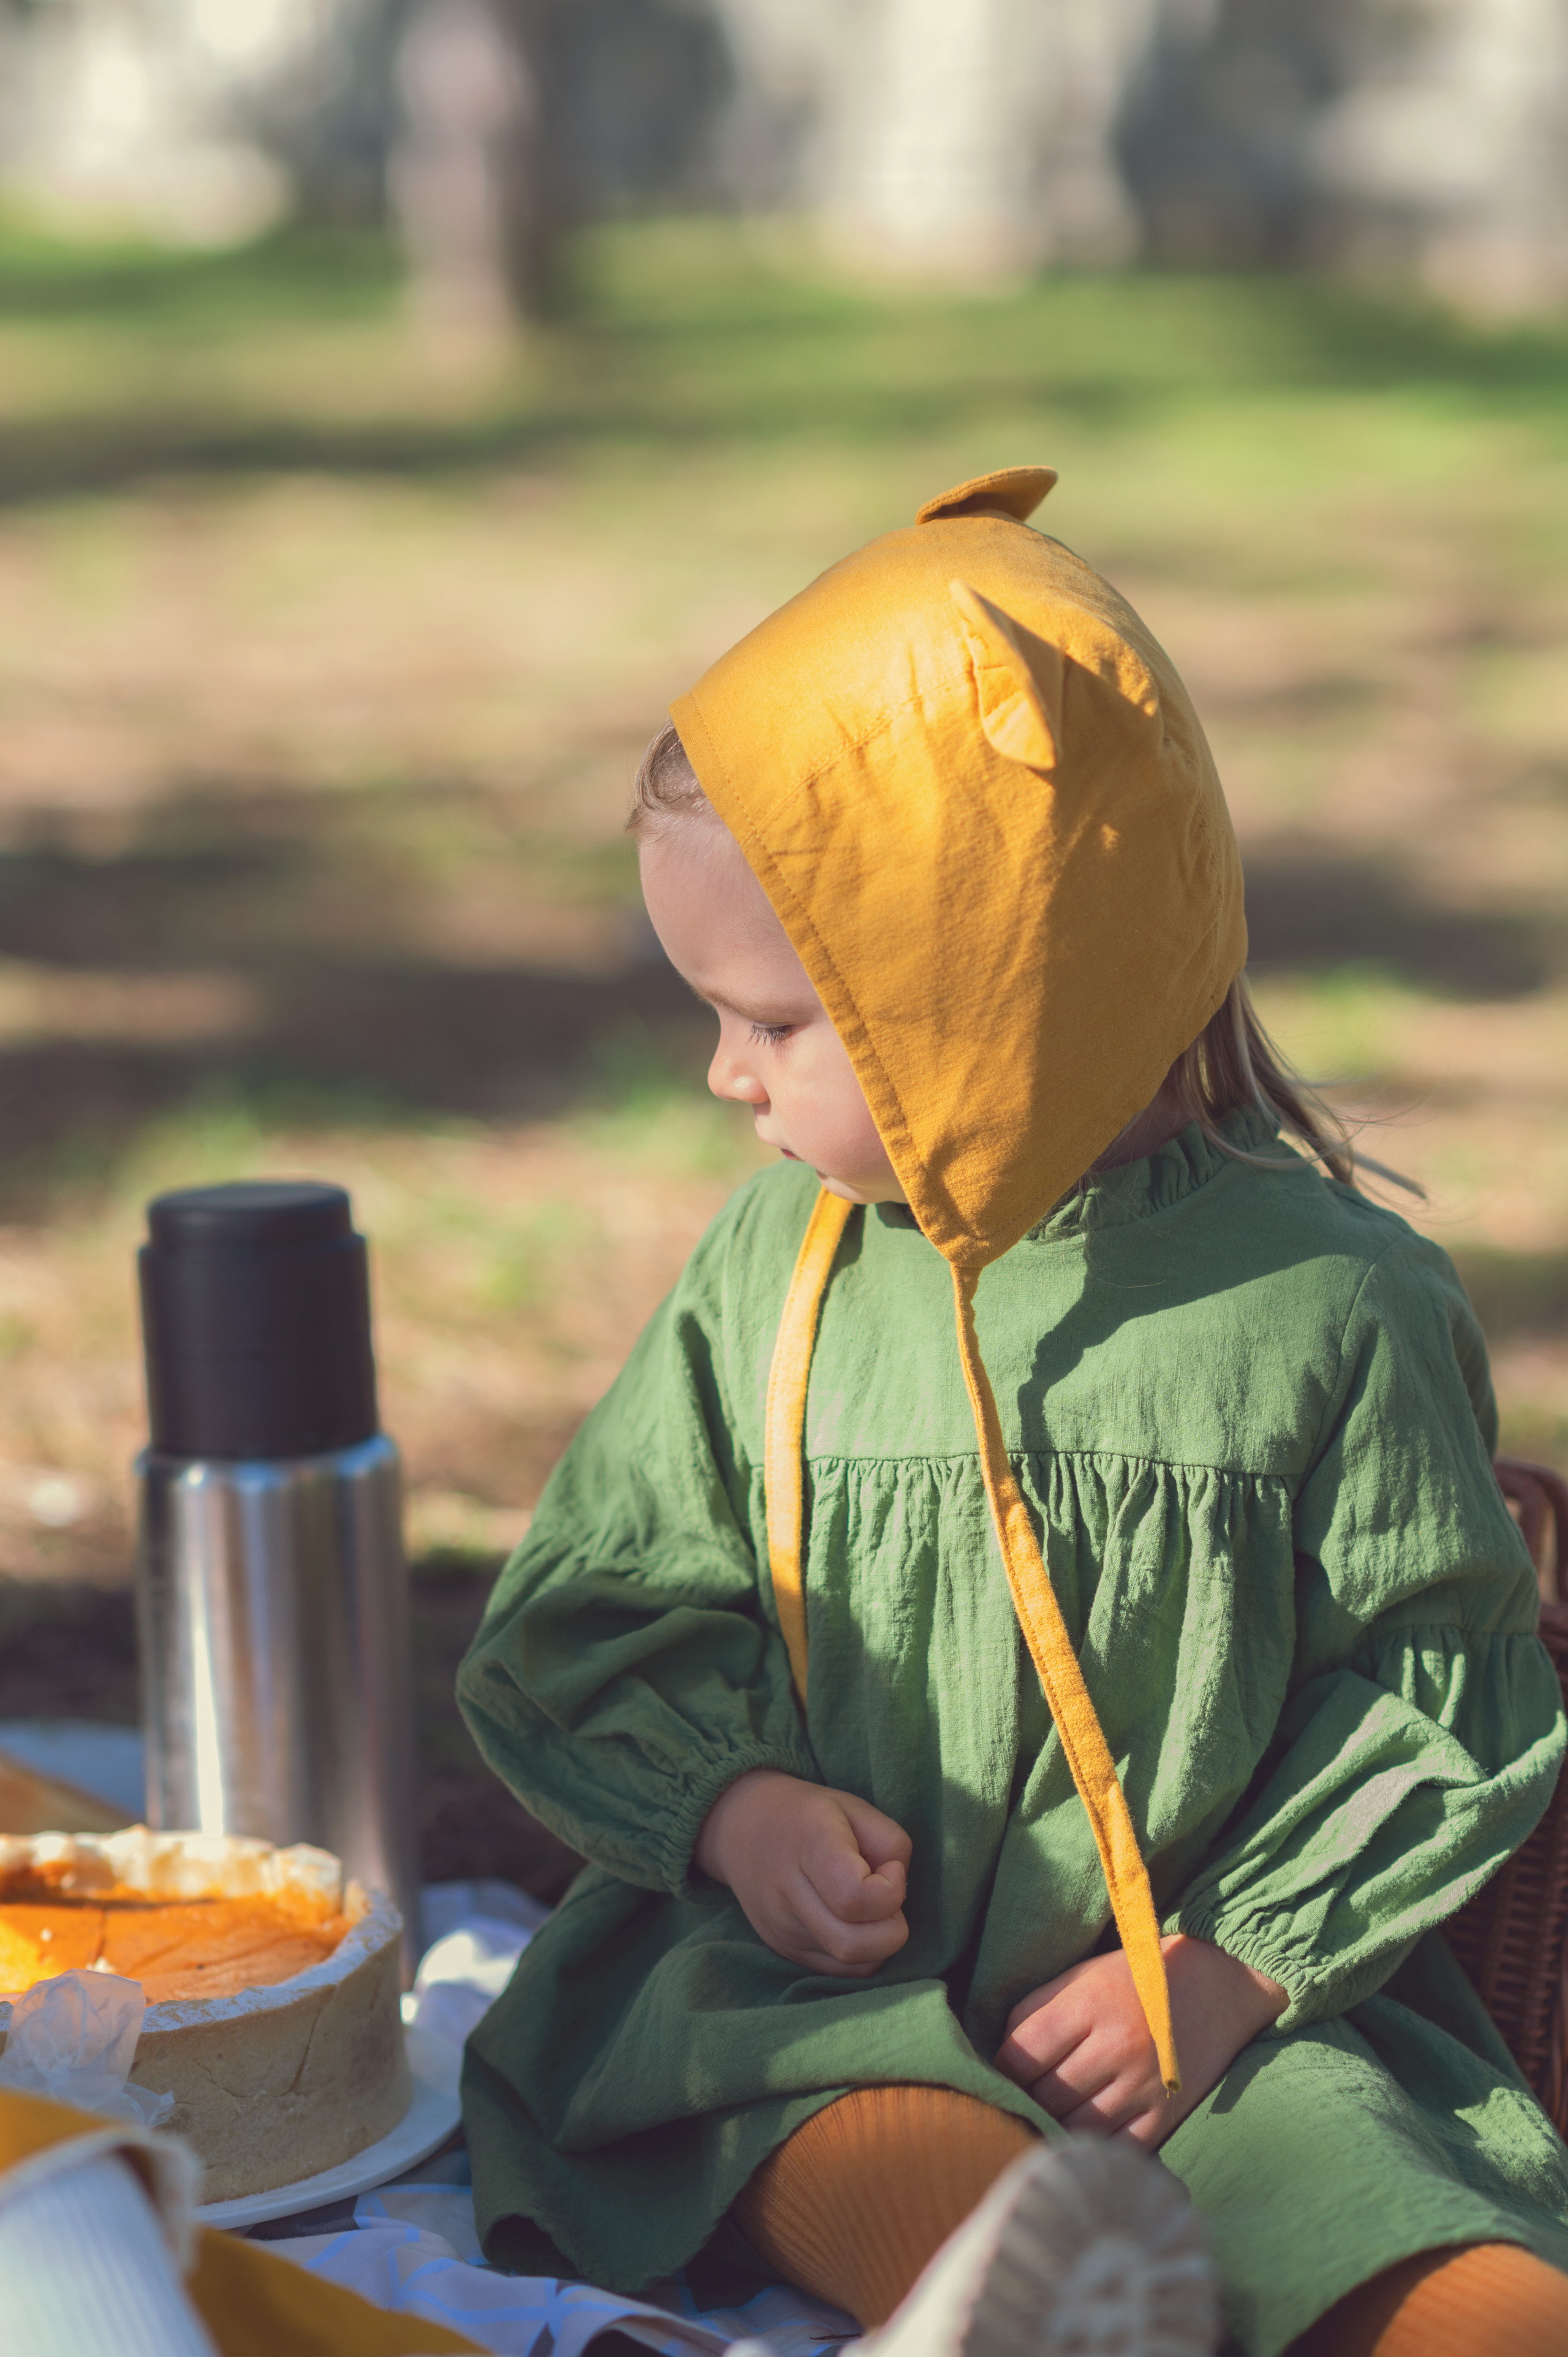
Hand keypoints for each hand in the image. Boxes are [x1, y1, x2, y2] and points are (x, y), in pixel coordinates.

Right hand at [694, 1768, 911, 1975]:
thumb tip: (897, 1893)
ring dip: (878, 1942)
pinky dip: (862, 1954)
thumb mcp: (855, 1807)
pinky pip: (841, 1973)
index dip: (890, 1890)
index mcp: (808, 1846)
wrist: (744, 1828)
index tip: (891, 1869)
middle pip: (852, 1945)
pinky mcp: (784, 1950)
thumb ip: (890, 1844)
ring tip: (868, 1907)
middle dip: (891, 1928)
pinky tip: (854, 1923)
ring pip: (851, 1965)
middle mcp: (788, 1894)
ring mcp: (782, 1930)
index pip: (854, 1898)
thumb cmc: (810, 1816)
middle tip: (886, 1895)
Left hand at [995, 1935, 1286, 2150]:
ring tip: (1048, 2119)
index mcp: (1089, 2004)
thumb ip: (1038, 2013)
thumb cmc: (1134, 1979)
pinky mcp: (1167, 2114)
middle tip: (1022, 2100)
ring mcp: (1145, 2084)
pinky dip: (1096, 2148)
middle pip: (1046, 2095)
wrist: (1217, 1984)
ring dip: (1056, 2126)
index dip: (1002, 2070)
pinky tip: (1084, 2137)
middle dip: (1027, 2101)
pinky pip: (1119, 2149)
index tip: (1002, 2073)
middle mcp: (1118, 2045)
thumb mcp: (1082, 1978)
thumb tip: (999, 2061)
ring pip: (1077, 2126)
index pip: (1021, 2054)